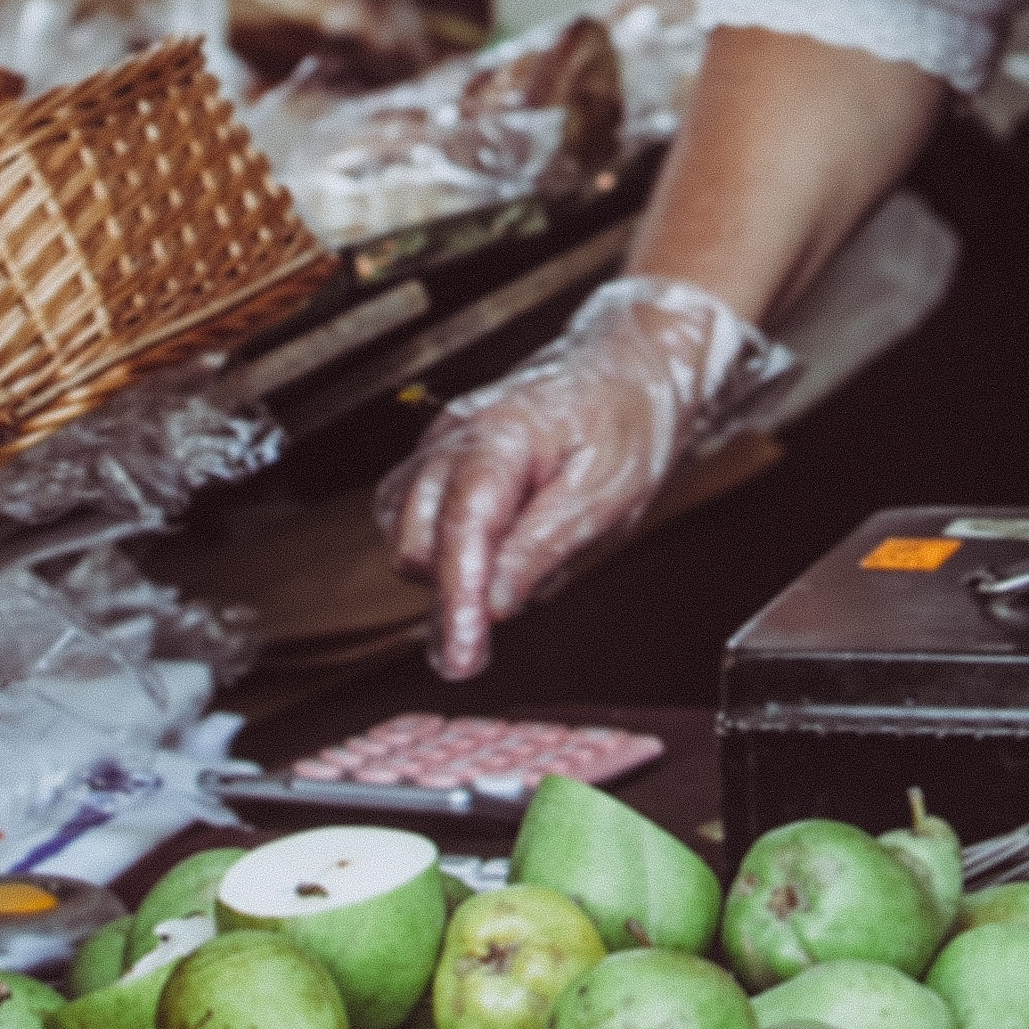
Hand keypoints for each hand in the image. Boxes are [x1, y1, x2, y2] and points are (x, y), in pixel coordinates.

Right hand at [376, 276, 785, 678]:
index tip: (461, 659)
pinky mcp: (436, 464)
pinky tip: (499, 544)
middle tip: (517, 606)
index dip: (456, 602)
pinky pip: (414, 520)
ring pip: (404, 535)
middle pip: (413, 542)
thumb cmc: (624, 421)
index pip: (459, 530)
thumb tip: (495, 605)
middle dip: (454, 590)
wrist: (624, 369)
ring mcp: (437, 449)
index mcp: (499, 437)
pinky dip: (448, 549)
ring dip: (450, 570)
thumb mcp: (610, 492)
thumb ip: (546, 546)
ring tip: (523, 558)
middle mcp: (451, 439)